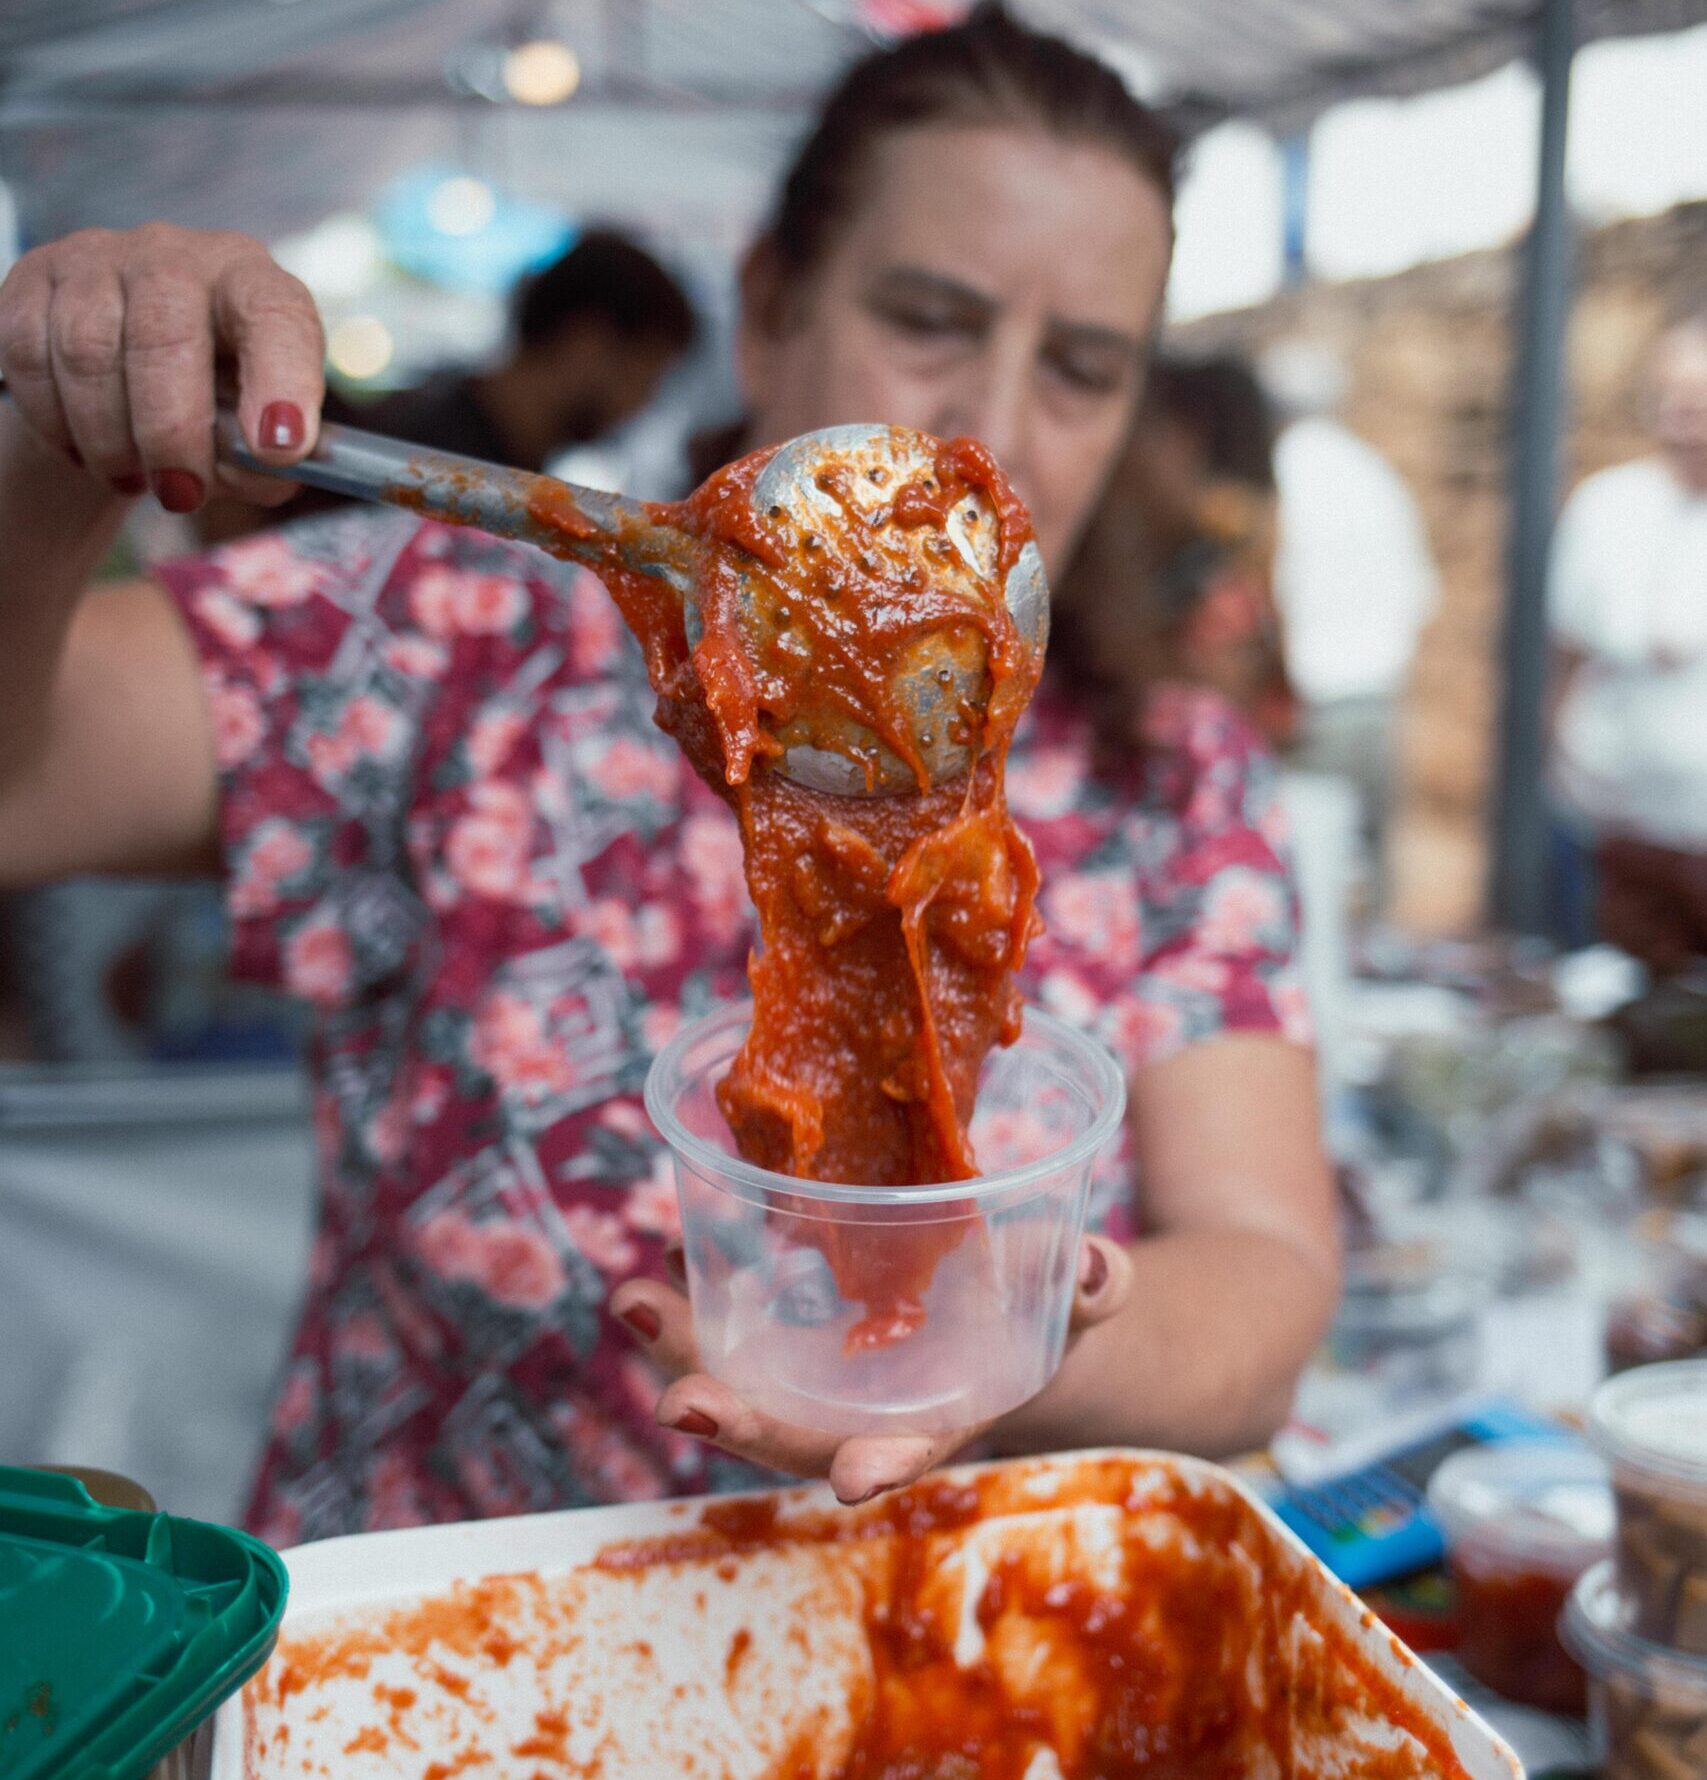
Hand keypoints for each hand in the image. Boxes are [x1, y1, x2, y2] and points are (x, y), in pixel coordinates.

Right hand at [0, 223, 323, 508]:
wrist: (127, 382)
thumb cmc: (211, 408)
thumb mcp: (255, 437)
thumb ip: (266, 462)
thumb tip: (260, 468)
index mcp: (254, 285)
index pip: (276, 315)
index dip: (283, 382)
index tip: (279, 450)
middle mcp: (178, 256)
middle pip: (165, 335)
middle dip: (171, 434)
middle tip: (181, 494)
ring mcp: (100, 257)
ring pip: (89, 352)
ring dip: (109, 439)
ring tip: (130, 477)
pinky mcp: (35, 276)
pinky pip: (31, 357)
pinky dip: (57, 422)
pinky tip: (84, 447)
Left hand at [610, 1235, 1132, 1505]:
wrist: (1003, 1293)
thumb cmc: (1046, 1307)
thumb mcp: (1080, 1297)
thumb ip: (1093, 1286)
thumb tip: (1093, 1265)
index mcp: (938, 1415)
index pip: (904, 1450)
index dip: (878, 1464)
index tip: (853, 1477)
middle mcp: (862, 1407)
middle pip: (790, 1429)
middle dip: (736, 1421)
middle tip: (679, 1403)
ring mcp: (818, 1367)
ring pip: (742, 1376)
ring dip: (683, 1351)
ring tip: (632, 1302)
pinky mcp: (792, 1320)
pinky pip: (734, 1319)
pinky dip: (697, 1295)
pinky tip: (667, 1253)